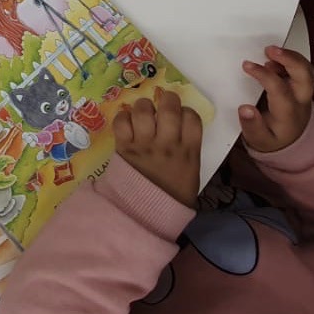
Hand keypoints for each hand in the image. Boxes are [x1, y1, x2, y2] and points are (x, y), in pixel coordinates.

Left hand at [113, 88, 201, 205]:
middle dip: (167, 99)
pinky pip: (121, 122)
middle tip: (163, 102)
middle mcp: (168, 144)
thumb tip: (181, 129)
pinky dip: (123, 117)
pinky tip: (127, 122)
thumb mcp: (191, 173)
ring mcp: (145, 145)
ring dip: (144, 106)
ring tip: (143, 112)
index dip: (186, 111)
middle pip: (169, 108)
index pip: (192, 118)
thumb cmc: (172, 195)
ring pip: (143, 110)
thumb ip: (188, 149)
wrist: (147, 214)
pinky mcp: (124, 148)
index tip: (181, 115)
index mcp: (189, 152)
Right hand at [238, 45, 313, 152]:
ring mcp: (305, 92)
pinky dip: (292, 59)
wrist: (289, 142)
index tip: (247, 66)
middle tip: (269, 50)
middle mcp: (301, 101)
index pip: (280, 89)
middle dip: (290, 60)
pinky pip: (304, 69)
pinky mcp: (303, 86)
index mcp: (288, 114)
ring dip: (291, 56)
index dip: (264, 75)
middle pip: (305, 76)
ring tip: (270, 50)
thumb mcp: (258, 139)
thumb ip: (251, 126)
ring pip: (307, 70)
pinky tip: (275, 56)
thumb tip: (245, 108)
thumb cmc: (272, 138)